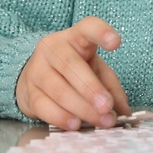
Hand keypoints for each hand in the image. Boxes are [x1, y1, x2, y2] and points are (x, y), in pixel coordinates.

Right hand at [15, 16, 131, 129]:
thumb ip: (111, 87)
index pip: (87, 28)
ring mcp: (37, 70)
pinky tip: (75, 125)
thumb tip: (124, 110)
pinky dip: (61, 117)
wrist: (32, 78)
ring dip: (82, 108)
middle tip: (107, 106)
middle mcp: (52, 49)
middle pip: (71, 65)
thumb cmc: (71, 72)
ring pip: (59, 89)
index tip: (115, 43)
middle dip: (91, 88)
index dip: (101, 32)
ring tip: (99, 121)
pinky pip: (44, 106)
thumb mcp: (95, 71)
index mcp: (74, 38)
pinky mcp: (28, 93)